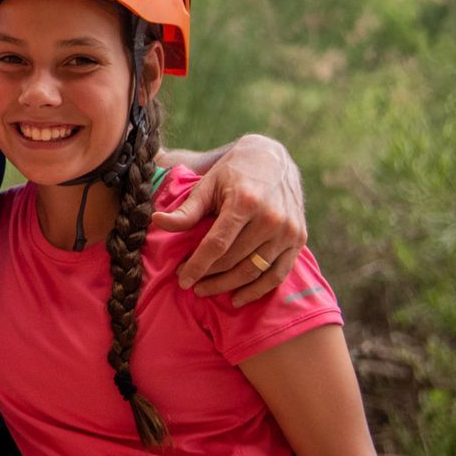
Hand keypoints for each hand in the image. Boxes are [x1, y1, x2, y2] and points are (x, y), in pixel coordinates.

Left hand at [153, 134, 306, 304]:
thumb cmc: (233, 172)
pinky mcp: (298, 239)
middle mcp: (271, 218)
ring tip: (206, 290)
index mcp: (245, 202)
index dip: (198, 265)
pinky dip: (257, 290)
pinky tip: (238, 298)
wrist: (273, 158)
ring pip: (254, 270)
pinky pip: (277, 274)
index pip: (217, 244)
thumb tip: (157, 222)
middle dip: (208, 276)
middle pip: (234, 260)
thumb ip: (186, 210)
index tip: (182, 279)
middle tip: (189, 284)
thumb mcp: (207, 185)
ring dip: (228, 286)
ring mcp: (288, 231)